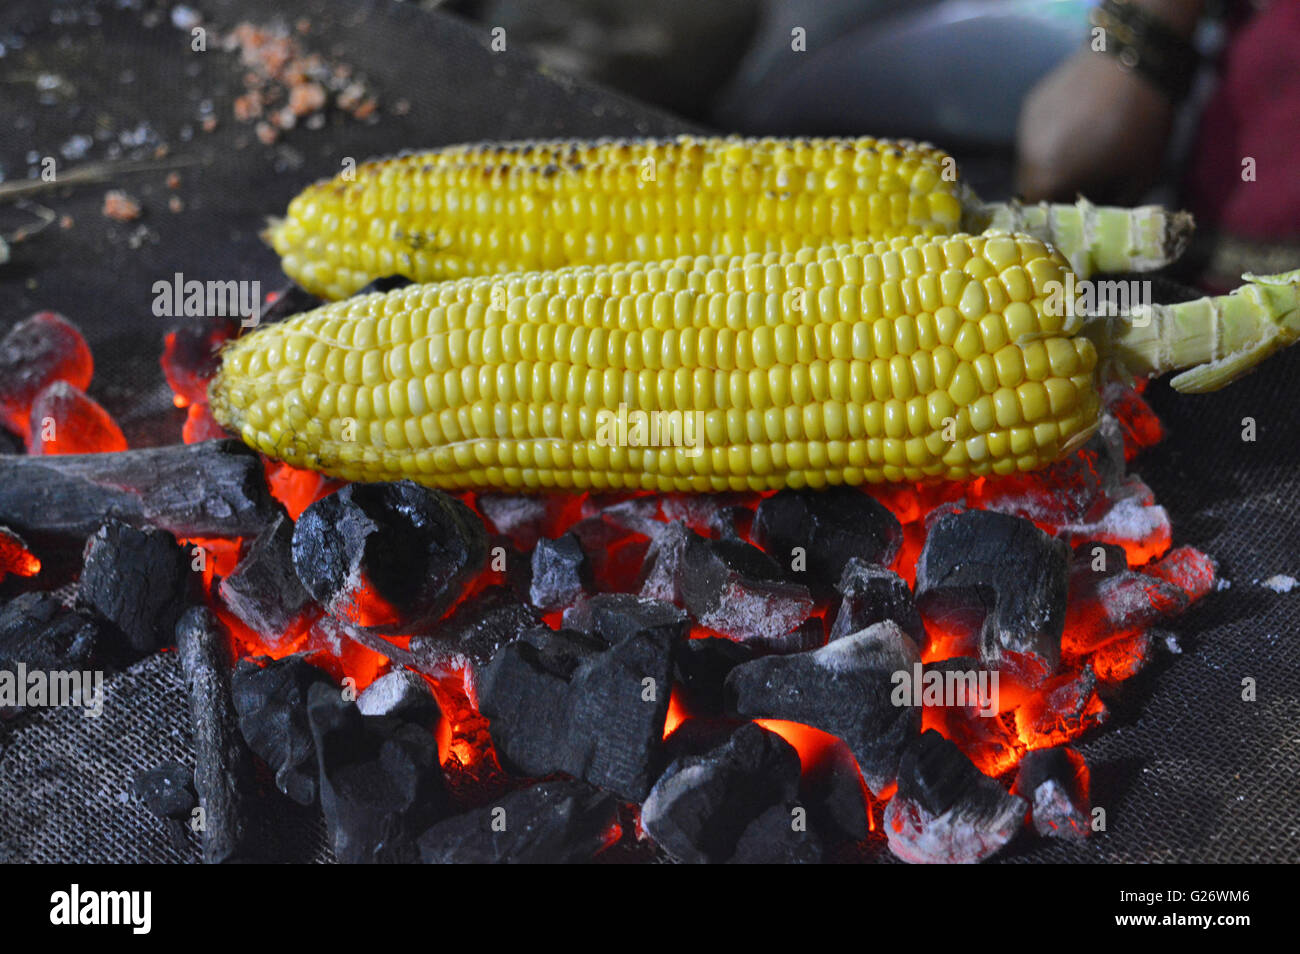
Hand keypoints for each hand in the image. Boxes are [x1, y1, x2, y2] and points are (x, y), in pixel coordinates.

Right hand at [1015, 49, 1174, 202]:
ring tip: (1079, 152)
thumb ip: (1115, 206)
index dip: (1057, 220)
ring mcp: (1026, 129)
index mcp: (1049, 180)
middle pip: (1030, 189)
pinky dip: (1051, 138)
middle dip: (1051, 192)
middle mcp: (1027, 158)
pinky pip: (1035, 135)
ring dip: (1049, 164)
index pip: (1040, 216)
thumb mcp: (1140, 176)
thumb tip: (1101, 216)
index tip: (1077, 216)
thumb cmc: (1141, 124)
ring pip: (1031, 161)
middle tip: (1079, 186)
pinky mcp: (1031, 105)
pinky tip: (1076, 124)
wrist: (1134, 57)